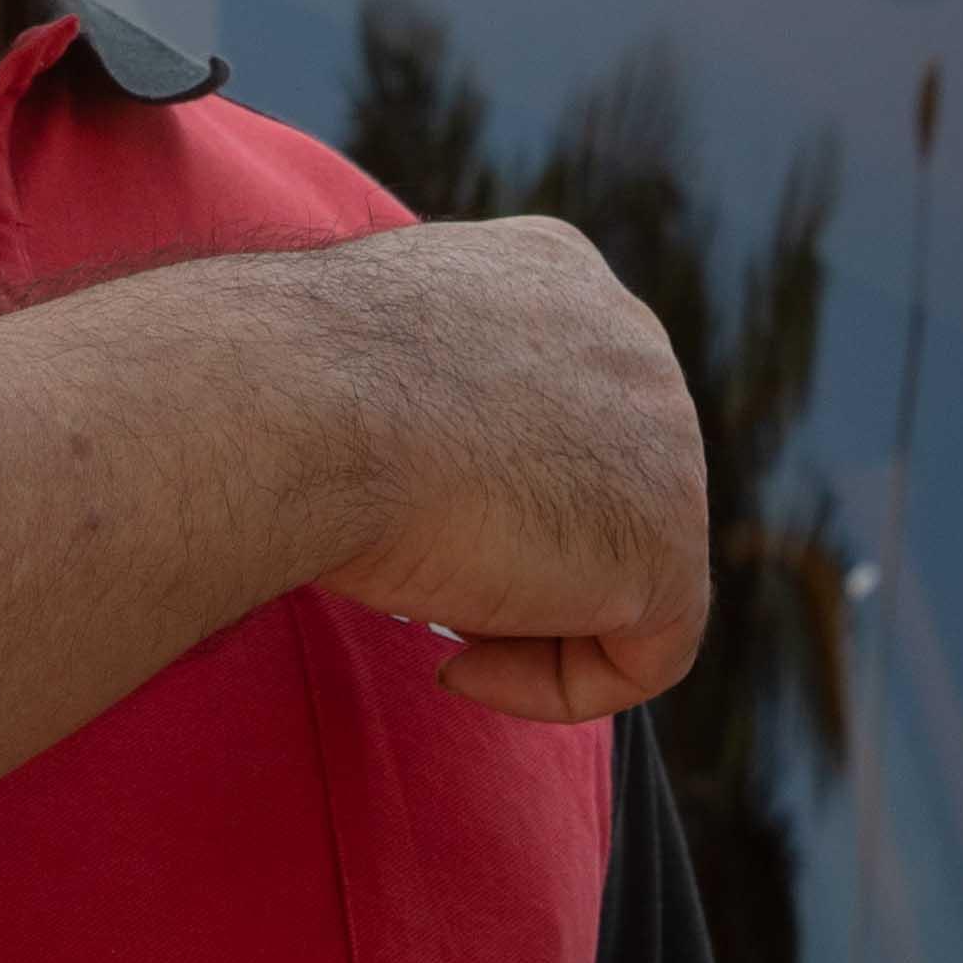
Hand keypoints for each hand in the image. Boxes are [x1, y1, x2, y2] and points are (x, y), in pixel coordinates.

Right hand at [288, 217, 709, 722]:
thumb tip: (431, 458)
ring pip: (624, 573)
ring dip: (524, 615)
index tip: (411, 520)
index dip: (492, 486)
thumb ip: (440, 396)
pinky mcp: (670, 540)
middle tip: (422, 574)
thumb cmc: (292, 388)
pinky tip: (459, 665)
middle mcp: (630, 337)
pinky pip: (649, 653)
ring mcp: (668, 435)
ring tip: (431, 609)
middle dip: (520, 550)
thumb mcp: (374, 360)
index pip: (564, 407)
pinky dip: (556, 685)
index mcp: (559, 276)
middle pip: (604, 488)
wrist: (295, 406)